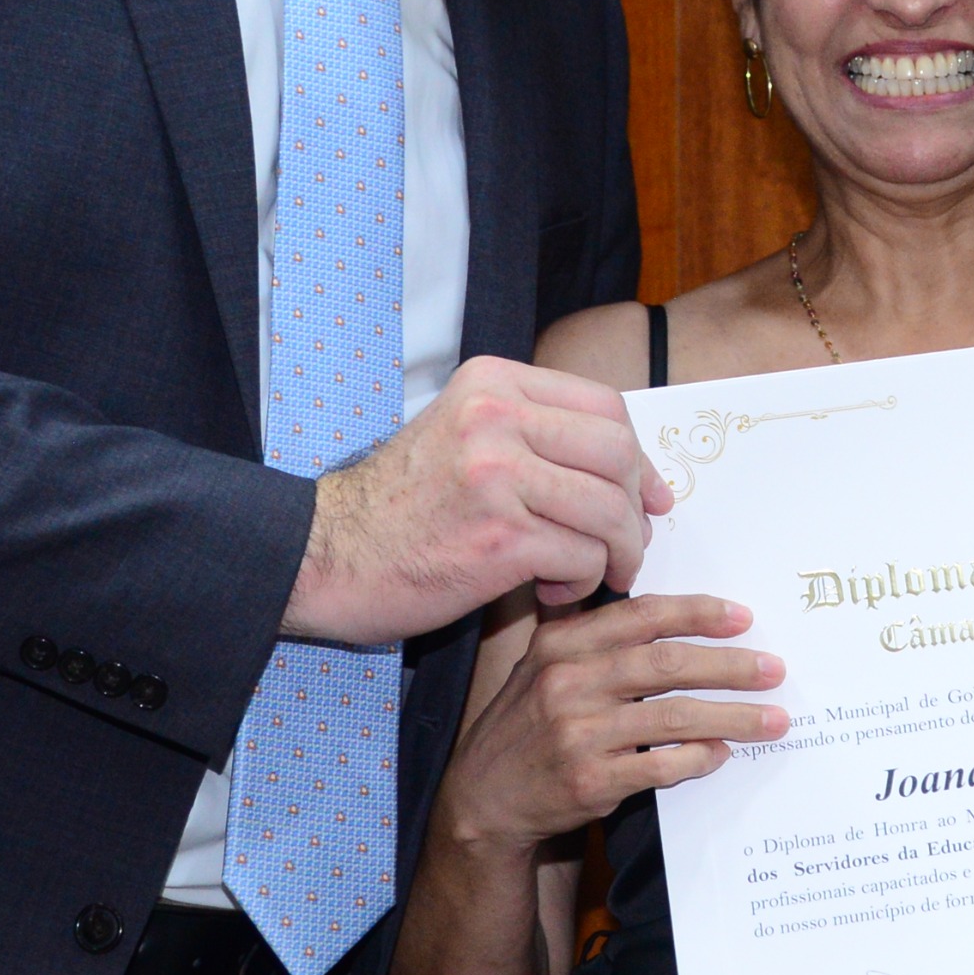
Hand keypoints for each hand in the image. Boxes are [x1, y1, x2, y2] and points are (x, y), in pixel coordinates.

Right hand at [283, 357, 667, 645]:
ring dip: (620, 551)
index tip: (648, 495)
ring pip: (610, 508)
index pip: (604, 405)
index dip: (639, 456)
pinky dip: (584, 581)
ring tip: (598, 573)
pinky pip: (584, 555)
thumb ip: (534, 436)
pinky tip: (552, 590)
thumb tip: (629, 469)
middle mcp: (495, 417)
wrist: (324, 556)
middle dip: (637, 506)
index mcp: (491, 383)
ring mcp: (497, 474)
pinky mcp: (499, 536)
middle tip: (630, 542)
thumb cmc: (399, 510)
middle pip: (617, 452)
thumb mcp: (463, 438)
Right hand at [438, 594, 787, 846]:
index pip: (642, 617)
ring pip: (676, 716)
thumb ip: (591, 635)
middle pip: (668, 664)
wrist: (480, 800)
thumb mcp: (540, 666)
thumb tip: (666, 613)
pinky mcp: (590, 781)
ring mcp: (578, 734)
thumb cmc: (522, 727)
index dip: (698, 613)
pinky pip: (662, 764)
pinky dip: (699, 758)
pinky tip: (721, 754)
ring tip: (772, 719)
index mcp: (560, 646)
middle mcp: (567, 683)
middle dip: (731, 665)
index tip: (742, 617)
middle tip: (774, 669)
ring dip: (733, 717)